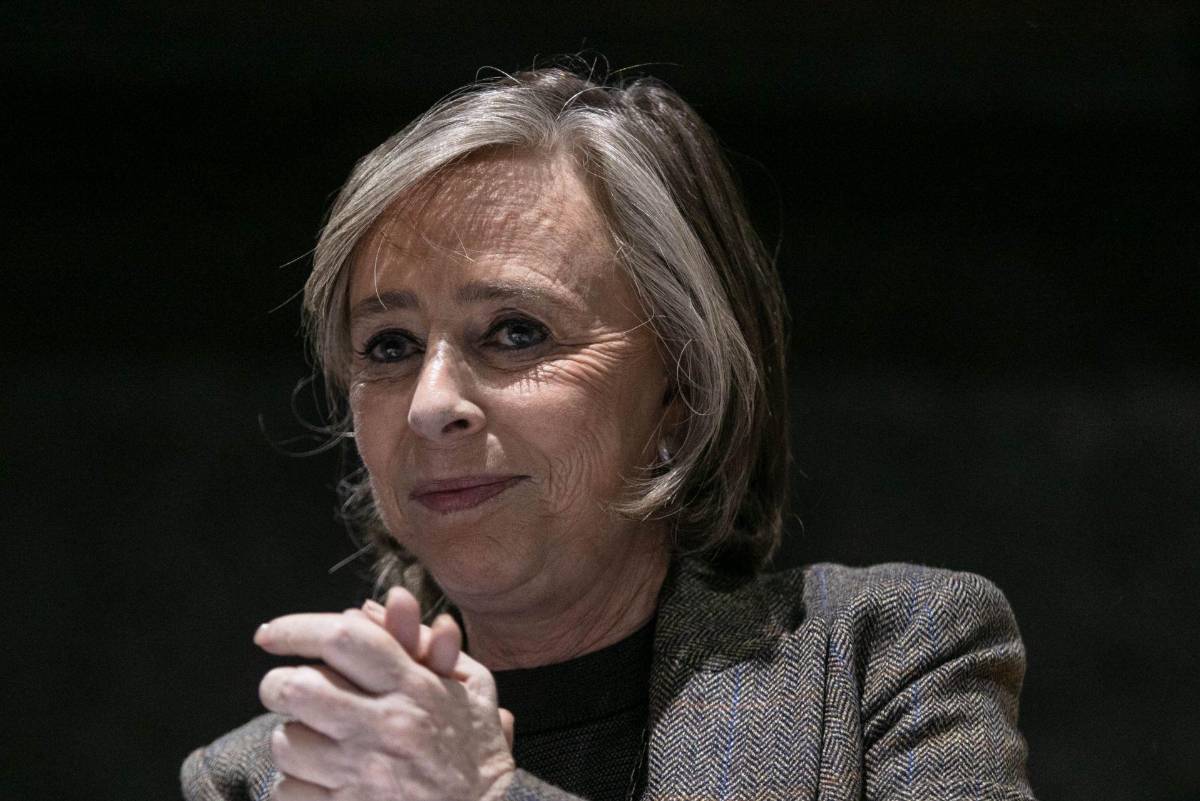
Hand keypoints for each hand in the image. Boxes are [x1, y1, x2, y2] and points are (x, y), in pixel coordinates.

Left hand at [255, 589, 515, 800]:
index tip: (271, 635)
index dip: (296, 628)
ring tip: (311, 742)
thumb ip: (427, 641)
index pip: (343, 638)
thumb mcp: (472, 686)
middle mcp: (386, 725)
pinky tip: (317, 782)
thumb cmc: (476, 753)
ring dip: (292, 739)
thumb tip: (371, 609)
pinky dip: (294, 786)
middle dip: (278, 685)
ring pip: (288, 741)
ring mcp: (364, 773)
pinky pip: (289, 791)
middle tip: (283, 689)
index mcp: (414, 686)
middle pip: (299, 687)